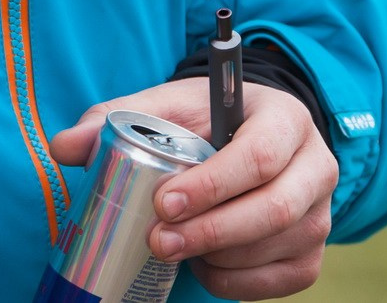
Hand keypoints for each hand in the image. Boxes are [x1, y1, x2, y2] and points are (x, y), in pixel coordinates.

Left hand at [49, 77, 337, 298]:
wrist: (249, 134)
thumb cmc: (207, 119)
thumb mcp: (168, 105)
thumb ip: (117, 117)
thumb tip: (65, 147)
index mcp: (285, 119)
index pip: (258, 156)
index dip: (211, 186)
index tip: (162, 203)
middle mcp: (317, 165)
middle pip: (274, 209)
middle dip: (210, 231)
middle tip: (158, 240)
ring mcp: (321, 213)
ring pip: (277, 248)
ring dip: (219, 257)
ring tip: (175, 248)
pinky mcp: (312, 253)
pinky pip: (282, 281)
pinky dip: (237, 282)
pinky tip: (204, 266)